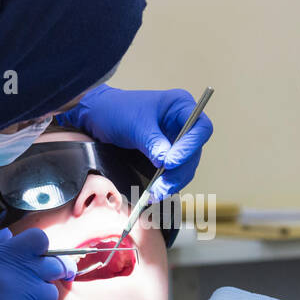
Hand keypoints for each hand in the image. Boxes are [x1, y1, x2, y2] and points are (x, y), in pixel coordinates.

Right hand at [0, 227, 72, 299]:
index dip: (36, 248)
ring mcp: (25, 299)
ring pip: (50, 293)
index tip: (29, 259)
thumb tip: (8, 235)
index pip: (39, 239)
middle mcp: (16, 273)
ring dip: (37, 299)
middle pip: (51, 266)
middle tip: (23, 287)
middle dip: (42, 274)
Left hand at [54, 84, 213, 199]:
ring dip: (173, 182)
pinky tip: (155, 191)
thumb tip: (166, 163)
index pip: (200, 128)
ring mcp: (176, 140)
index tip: (170, 162)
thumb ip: (153, 143)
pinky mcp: (166, 155)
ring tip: (156, 193)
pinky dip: (166, 183)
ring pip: (185, 166)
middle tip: (162, 185)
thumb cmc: (117, 110)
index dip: (190, 147)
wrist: (98, 117)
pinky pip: (173, 172)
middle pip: (194, 152)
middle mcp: (182, 124)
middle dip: (179, 171)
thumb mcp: (135, 125)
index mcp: (180, 106)